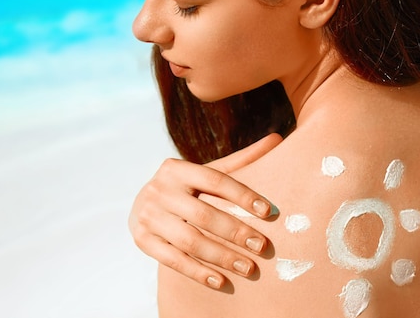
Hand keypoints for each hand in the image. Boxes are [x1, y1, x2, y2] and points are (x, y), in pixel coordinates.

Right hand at [128, 133, 281, 288]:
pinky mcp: (142, 240)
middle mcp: (159, 190)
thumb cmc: (186, 188)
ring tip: (248, 268)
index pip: (215, 180)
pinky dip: (198, 272)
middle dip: (236, 231)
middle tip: (262, 246)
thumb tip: (277, 138)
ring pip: (190, 240)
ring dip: (222, 256)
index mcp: (176, 168)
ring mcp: (148, 216)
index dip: (243, 195)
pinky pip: (174, 260)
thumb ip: (241, 160)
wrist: (142, 205)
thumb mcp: (206, 172)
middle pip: (204, 214)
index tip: (268, 211)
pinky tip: (221, 281)